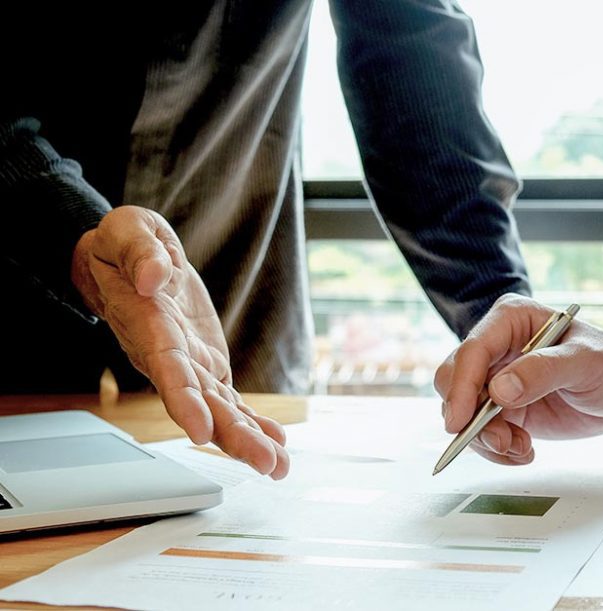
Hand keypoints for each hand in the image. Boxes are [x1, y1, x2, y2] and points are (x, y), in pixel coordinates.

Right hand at [71, 206, 288, 478]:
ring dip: (249, 439)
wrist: (122, 262)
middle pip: (202, 404)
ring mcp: (190, 366)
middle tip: (264, 464)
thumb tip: (153, 273)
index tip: (201, 433)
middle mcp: (169, 357)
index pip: (167, 370)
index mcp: (149, 327)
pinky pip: (230, 399)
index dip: (184, 402)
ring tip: (278, 466)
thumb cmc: (121, 246)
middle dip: (232, 436)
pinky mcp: (206, 365)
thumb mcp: (127, 230)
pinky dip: (253, 421)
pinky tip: (276, 442)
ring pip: (220, 409)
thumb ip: (140, 249)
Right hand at [433, 291, 602, 465]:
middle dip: (469, 417)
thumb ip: (544, 371)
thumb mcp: (586, 363)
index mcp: (512, 320)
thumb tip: (500, 389)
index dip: (462, 386)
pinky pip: (481, 432)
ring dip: (485, 438)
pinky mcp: (504, 407)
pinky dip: (497, 448)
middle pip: (455, 381)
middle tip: (501, 441)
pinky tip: (524, 450)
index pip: (473, 350)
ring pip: (463, 412)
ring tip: (521, 448)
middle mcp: (498, 347)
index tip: (462, 421)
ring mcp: (498, 378)